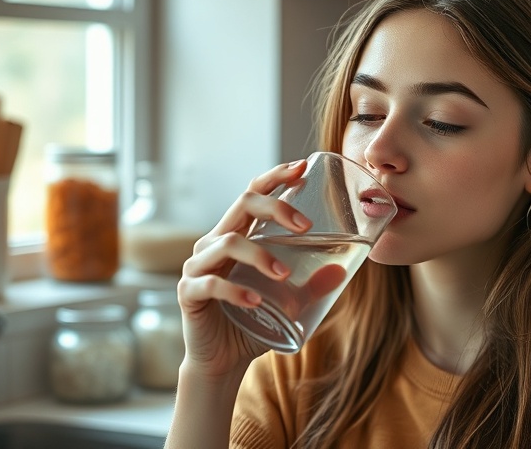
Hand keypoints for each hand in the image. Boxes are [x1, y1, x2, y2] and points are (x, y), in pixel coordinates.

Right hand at [176, 159, 321, 376]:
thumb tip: (341, 270)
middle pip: (242, 205)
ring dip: (260, 255)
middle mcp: (214, 243)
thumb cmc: (254, 323)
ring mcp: (198, 266)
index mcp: (236, 235)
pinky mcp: (188, 293)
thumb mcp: (289, 302)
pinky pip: (210, 284)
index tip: (302, 168)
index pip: (252, 194)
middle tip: (305, 227)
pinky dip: (234, 291)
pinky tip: (255, 301)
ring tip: (284, 275)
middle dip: (276, 208)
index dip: (275, 177)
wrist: (222, 362)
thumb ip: (311, 285)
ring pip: (227, 242)